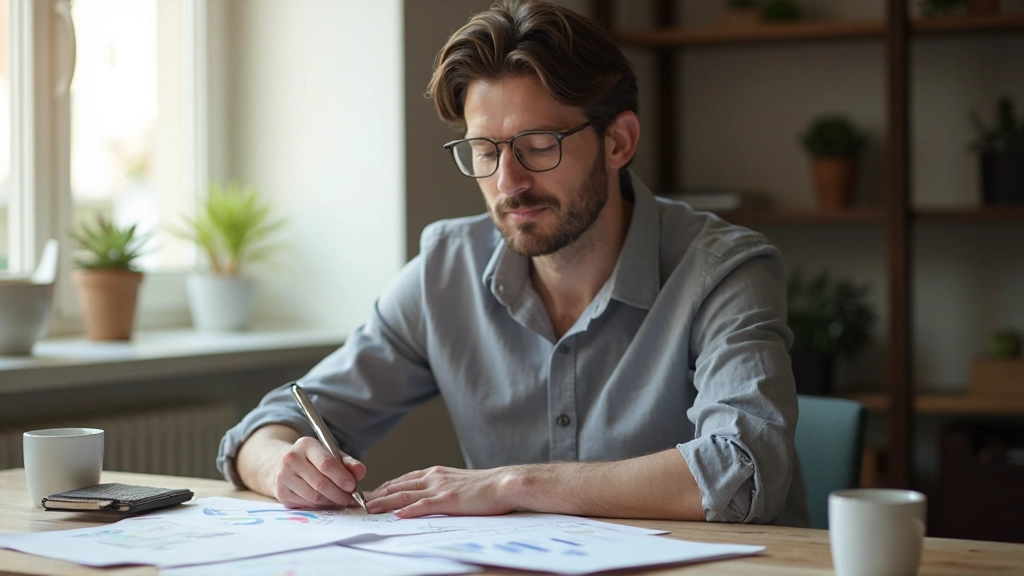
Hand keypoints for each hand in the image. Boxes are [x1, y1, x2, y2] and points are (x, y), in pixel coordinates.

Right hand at [271, 436, 366, 508]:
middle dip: (340, 494)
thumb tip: (360, 471)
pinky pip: (307, 505)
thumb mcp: (331, 454)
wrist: (284, 464)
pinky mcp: (281, 493)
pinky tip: (327, 502)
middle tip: (350, 499)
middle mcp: (291, 459)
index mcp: (306, 444)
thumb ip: (348, 462)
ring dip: (332, 502)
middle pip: (321, 483)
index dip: (341, 477)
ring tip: (340, 500)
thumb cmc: (313, 460)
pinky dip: (321, 506)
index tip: (352, 486)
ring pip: (314, 497)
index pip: (326, 463)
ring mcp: (283, 477)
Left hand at [365, 466, 518, 517]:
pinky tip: (397, 515)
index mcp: (437, 473)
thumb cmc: (487, 487)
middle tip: (360, 502)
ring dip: (384, 502)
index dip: (385, 487)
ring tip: (368, 508)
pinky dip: (408, 510)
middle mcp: (434, 477)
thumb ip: (442, 488)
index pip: (404, 480)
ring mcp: (440, 488)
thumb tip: (430, 499)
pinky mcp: (449, 500)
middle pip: (398, 486)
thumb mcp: (459, 484)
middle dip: (378, 494)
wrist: (505, 483)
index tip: (370, 494)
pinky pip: (423, 505)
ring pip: (405, 495)